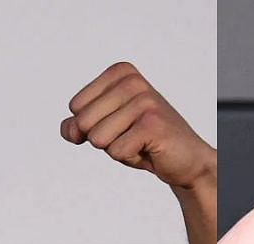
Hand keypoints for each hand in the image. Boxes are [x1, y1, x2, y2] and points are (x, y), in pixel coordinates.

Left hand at [61, 62, 212, 188]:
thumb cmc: (143, 141)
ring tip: (139, 143)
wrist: (185, 160)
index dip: (92, 126)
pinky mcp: (152, 124)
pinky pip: (116, 151)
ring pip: (98, 139)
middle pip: (84, 122)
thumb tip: (69, 130)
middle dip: (103, 139)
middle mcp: (132, 81)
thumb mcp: (105, 129)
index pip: (75, 106)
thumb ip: (78, 126)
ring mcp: (144, 101)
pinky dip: (130, 158)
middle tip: (130, 136)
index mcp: (120, 73)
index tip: (121, 125)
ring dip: (117, 149)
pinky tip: (149, 150)